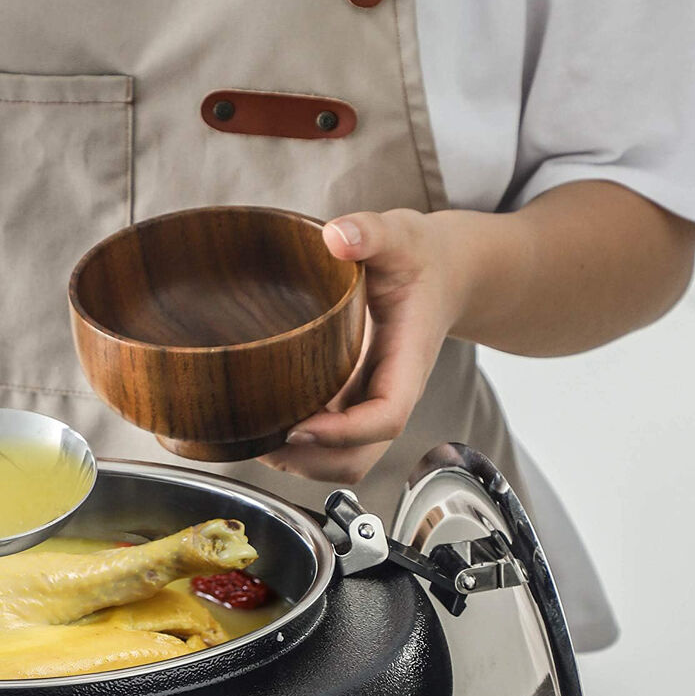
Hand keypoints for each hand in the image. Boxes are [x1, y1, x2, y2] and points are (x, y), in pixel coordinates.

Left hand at [263, 208, 468, 486]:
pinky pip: (328, 446)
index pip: (385, 418)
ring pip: (341, 462)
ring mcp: (369, 406)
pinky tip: (262, 426)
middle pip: (357, 458)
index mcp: (407, 365)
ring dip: (299, 463)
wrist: (441, 274)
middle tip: (260, 440)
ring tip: (254, 439)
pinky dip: (296, 449)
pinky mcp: (352, 406)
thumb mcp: (400, 236)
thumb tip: (337, 236)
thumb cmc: (420, 260)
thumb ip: (371, 231)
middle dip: (311, 462)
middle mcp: (390, 396)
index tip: (299, 429)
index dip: (343, 434)